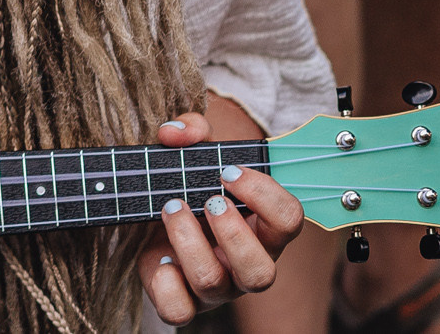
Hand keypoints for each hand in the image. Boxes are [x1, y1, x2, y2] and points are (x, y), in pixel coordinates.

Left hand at [136, 112, 303, 323]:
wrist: (149, 214)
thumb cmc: (186, 186)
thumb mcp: (191, 153)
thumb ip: (190, 130)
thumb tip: (177, 133)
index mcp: (262, 229)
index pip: (290, 221)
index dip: (265, 195)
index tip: (228, 171)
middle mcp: (244, 264)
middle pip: (262, 272)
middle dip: (233, 233)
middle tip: (207, 200)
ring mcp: (215, 287)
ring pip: (214, 283)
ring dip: (188, 241)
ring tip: (171, 208)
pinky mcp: (180, 299)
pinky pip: (178, 309)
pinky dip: (165, 282)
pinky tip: (158, 256)